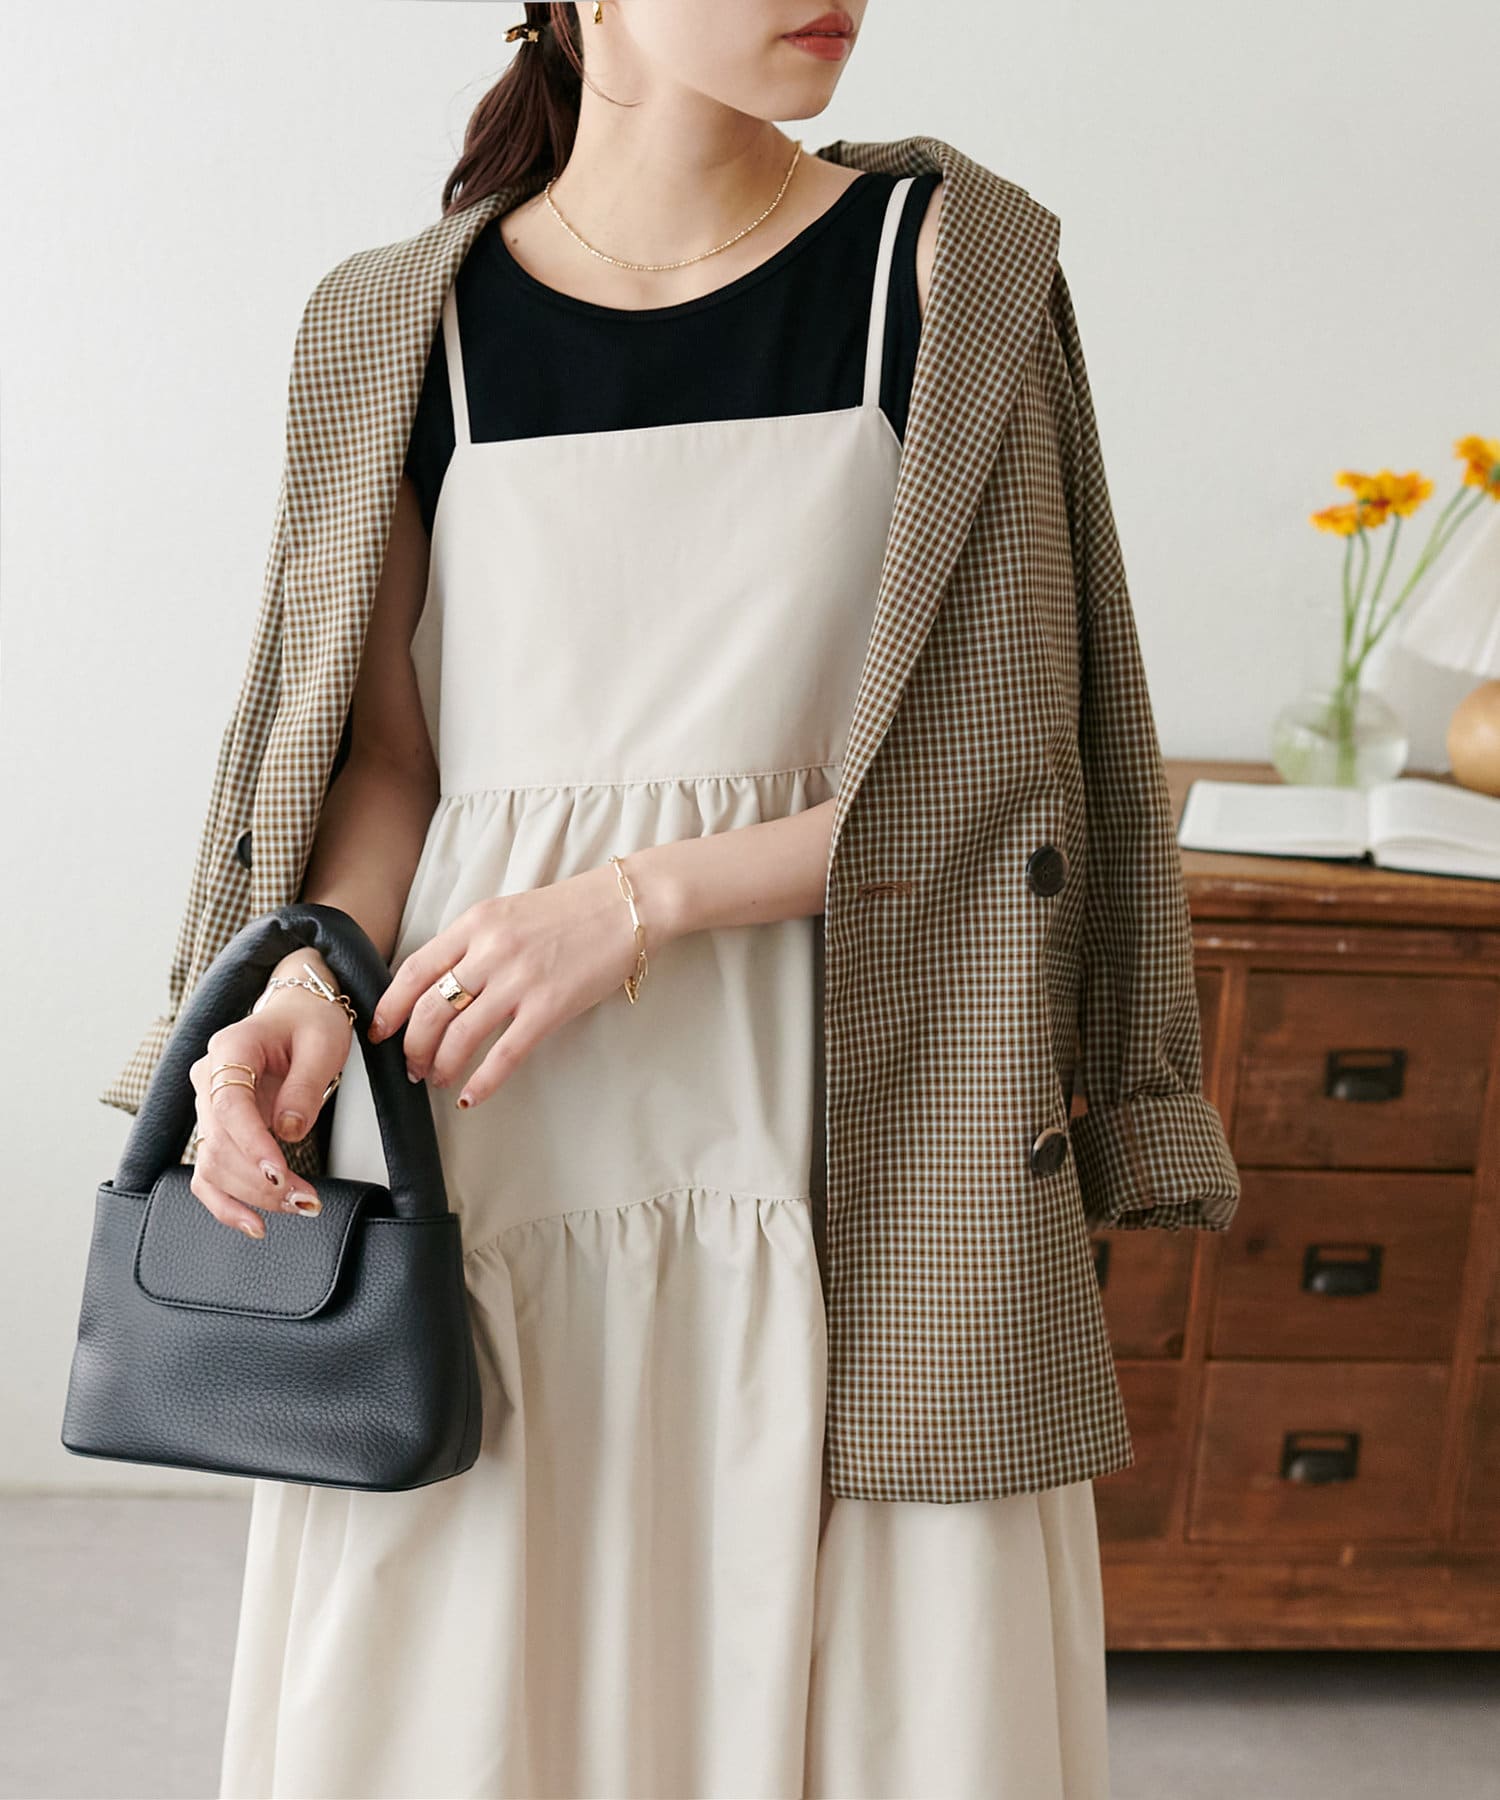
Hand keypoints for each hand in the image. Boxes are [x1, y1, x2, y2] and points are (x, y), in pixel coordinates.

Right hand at [186, 956, 352, 1237]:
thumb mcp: (323, 1044)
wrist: (298, 1013)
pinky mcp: (217, 1130)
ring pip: (211, 1165)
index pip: (229, 1106)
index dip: (252, 1145)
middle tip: (306, 1200)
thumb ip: (306, 1085)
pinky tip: (253, 1224)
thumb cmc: (311, 1023)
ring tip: (299, 1207)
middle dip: (260, 1181)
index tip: (280, 1174)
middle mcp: (208, 1079)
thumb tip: (290, 1130)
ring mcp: (208, 1107)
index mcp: (230, 1050)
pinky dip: (226, 1203)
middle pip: (218, 1143)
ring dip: (251, 1196)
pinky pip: (208, 1174)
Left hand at [367, 864, 644, 1109]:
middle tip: (411, 1066)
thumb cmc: (571, 911)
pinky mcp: (550, 1007)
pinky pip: (504, 1054)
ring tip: (436, 1079)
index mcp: (476, 923)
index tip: (380, 1032)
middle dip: (412, 1045)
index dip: (390, 1007)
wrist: (628, 905)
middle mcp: (490, 950)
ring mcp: (520, 980)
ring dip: (440, 1064)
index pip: (415, 970)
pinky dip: (481, 1081)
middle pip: (429, 1008)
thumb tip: (440, 985)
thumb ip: (473, 942)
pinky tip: (470, 1096)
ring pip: (459, 1035)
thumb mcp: (509, 912)